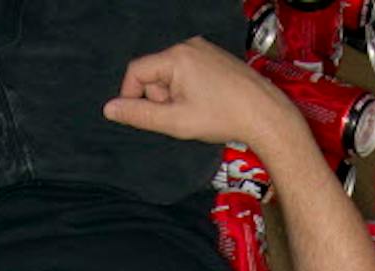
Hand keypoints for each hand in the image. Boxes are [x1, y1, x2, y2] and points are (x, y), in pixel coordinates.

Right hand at [103, 37, 304, 159]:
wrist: (265, 115)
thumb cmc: (223, 118)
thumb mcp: (175, 121)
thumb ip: (140, 114)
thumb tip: (109, 109)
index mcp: (176, 57)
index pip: (137, 71)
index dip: (131, 95)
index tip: (140, 117)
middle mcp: (189, 46)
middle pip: (155, 72)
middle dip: (161, 97)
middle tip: (181, 117)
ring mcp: (205, 50)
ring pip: (173, 74)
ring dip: (176, 96)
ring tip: (198, 112)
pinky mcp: (216, 57)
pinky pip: (191, 72)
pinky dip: (191, 90)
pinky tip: (209, 104)